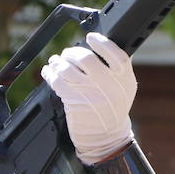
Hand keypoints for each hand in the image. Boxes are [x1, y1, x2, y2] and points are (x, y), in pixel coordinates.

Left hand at [42, 32, 136, 164]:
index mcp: (124, 79)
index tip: (91, 37)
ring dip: (58, 62)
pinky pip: (57, 82)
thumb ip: (120, 68)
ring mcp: (90, 93)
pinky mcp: (73, 101)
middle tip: (68, 53)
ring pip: (68, 69)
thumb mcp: (125, 88)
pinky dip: (50, 73)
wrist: (106, 136)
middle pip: (87, 59)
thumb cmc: (114, 109)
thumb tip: (109, 43)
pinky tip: (49, 71)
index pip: (116, 54)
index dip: (102, 43)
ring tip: (56, 61)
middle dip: (72, 53)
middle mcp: (108, 85)